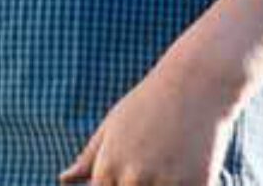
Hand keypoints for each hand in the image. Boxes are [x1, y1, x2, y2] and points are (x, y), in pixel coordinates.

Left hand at [59, 57, 238, 185]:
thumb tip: (63, 180)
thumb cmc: (147, 106)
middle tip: (151, 157)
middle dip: (139, 184)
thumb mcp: (111, 129)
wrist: (193, 86)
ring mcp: (165, 185)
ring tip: (170, 158)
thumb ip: (89, 160)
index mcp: (107, 170)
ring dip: (164, 184)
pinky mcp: (199, 185)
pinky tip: (190, 165)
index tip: (130, 168)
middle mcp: (133, 181)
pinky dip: (190, 184)